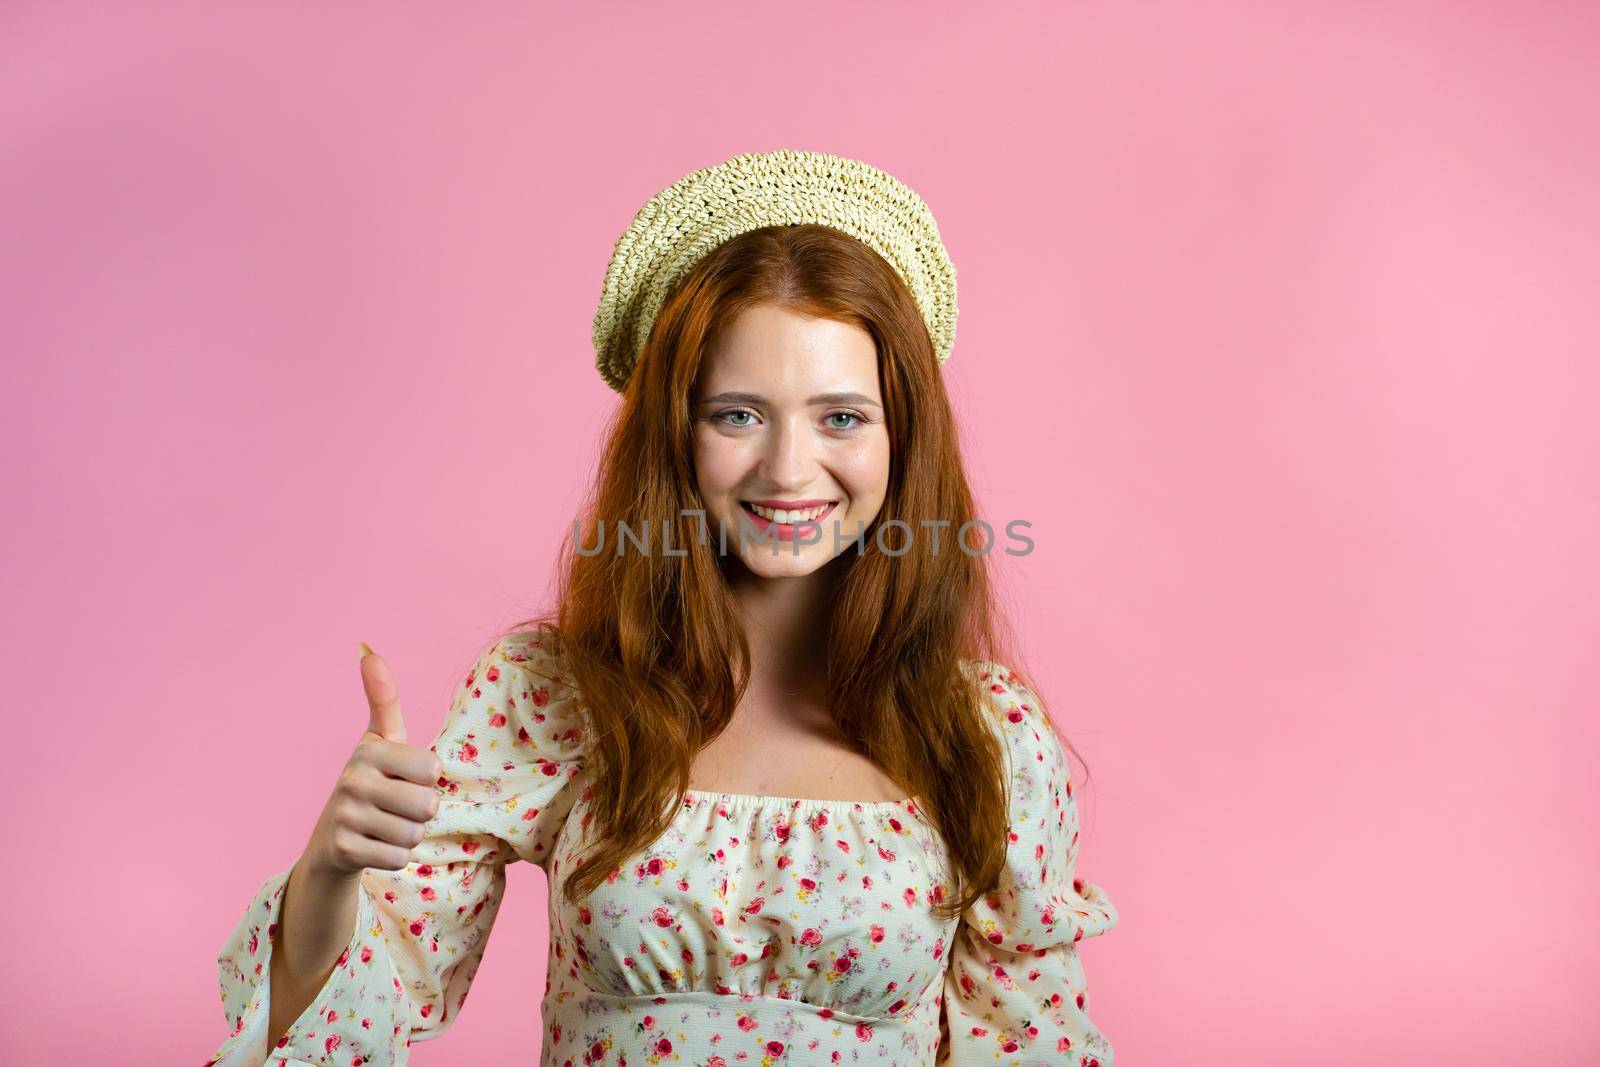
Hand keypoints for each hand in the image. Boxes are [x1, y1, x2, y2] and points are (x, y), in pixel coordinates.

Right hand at [300, 644, 444, 878]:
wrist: (332, 836)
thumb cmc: (372, 779)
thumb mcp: (381, 738)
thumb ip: (383, 698)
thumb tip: (367, 650)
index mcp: (369, 749)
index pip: (433, 769)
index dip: (428, 778)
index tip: (406, 776)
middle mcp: (352, 780)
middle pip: (427, 806)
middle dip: (423, 812)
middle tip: (399, 805)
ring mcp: (345, 816)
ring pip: (414, 834)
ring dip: (409, 835)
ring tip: (387, 824)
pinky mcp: (344, 850)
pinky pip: (399, 858)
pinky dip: (396, 856)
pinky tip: (377, 844)